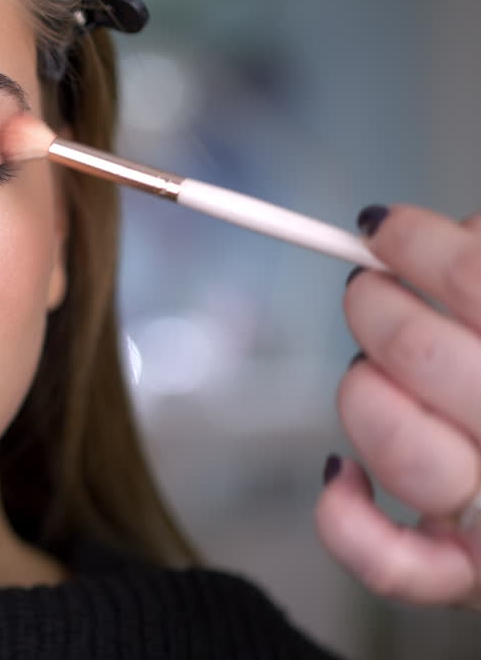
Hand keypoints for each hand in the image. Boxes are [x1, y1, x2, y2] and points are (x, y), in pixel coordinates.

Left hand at [318, 203, 480, 608]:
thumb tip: (456, 234)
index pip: (477, 282)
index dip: (423, 245)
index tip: (385, 225)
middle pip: (423, 356)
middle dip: (378, 305)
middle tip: (367, 283)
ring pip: (403, 450)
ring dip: (364, 391)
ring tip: (368, 365)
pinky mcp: (465, 579)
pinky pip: (391, 564)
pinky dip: (346, 520)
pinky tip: (338, 471)